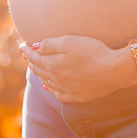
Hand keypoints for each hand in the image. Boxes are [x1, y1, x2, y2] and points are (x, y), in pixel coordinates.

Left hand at [20, 35, 136, 102]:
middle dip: (31, 60)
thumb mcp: (69, 41)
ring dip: (39, 73)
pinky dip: (50, 88)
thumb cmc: (92, 52)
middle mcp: (56, 79)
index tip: (22, 45)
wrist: (113, 70)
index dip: (27, 50)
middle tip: (26, 54)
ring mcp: (66, 89)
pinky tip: (48, 86)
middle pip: (38, 69)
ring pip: (46, 81)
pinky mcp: (77, 96)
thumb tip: (34, 47)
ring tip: (34, 67)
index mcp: (52, 65)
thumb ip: (50, 45)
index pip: (34, 57)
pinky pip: (57, 93)